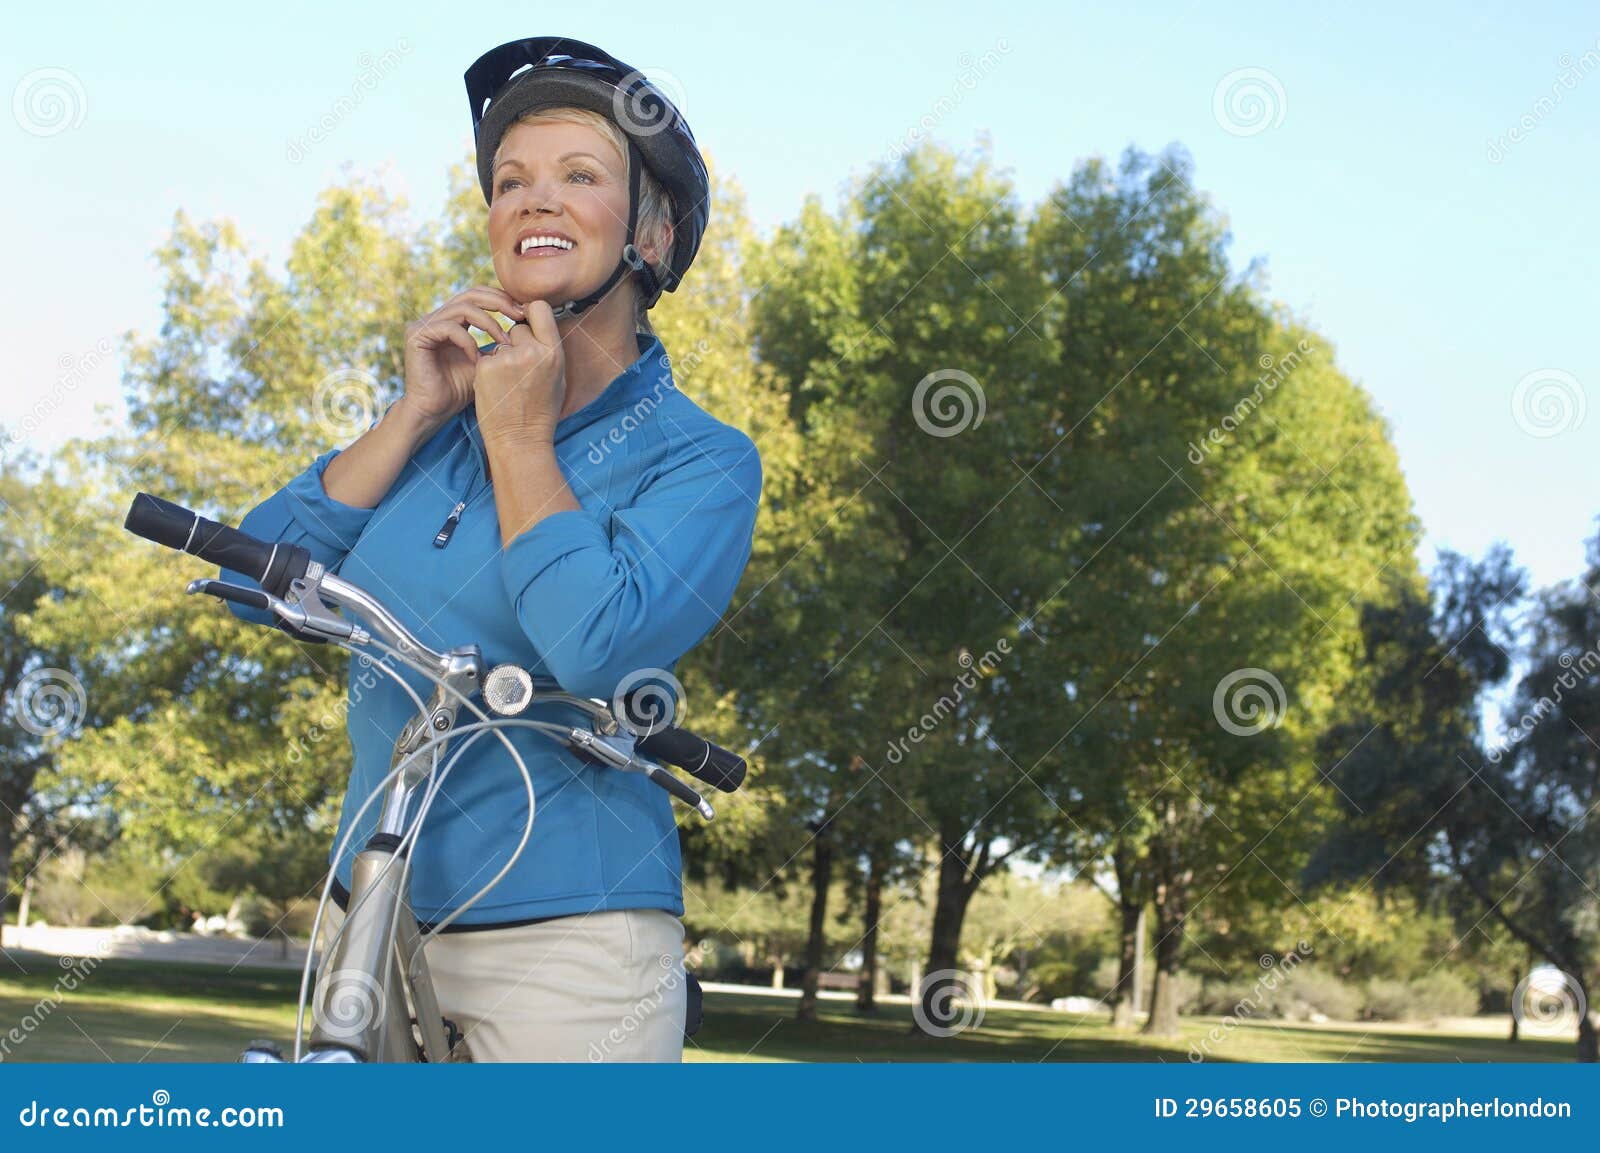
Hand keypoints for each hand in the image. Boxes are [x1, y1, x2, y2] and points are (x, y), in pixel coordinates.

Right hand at [400, 287, 526, 432]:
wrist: (434, 411)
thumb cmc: (461, 390)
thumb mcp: (488, 362)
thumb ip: (500, 343)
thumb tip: (529, 327)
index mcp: (453, 319)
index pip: (479, 295)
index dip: (502, 299)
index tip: (524, 313)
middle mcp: (437, 317)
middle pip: (471, 293)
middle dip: (499, 302)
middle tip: (520, 315)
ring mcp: (424, 324)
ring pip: (463, 308)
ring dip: (489, 323)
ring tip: (505, 342)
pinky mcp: (416, 335)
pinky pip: (449, 328)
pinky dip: (468, 341)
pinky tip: (477, 359)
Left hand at [473, 300, 565, 447]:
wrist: (519, 440)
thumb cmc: (541, 410)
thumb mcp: (557, 376)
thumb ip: (548, 347)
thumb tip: (537, 319)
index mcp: (553, 352)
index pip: (539, 307)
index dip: (529, 312)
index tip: (526, 322)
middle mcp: (531, 352)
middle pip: (517, 327)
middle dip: (515, 342)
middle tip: (518, 369)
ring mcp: (506, 359)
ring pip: (499, 343)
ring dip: (501, 357)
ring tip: (508, 384)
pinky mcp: (485, 368)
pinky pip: (485, 357)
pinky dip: (488, 369)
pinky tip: (495, 388)